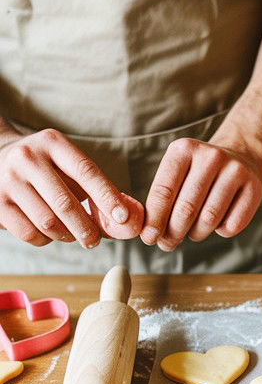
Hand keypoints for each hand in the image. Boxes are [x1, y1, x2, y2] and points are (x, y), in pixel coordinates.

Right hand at [0, 127, 142, 247]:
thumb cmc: (46, 168)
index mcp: (53, 143)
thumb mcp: (68, 166)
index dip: (107, 198)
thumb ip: (97, 189)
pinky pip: (29, 233)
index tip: (124, 218)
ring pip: (47, 222)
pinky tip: (49, 232)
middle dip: (87, 228)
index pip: (86, 172)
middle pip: (65, 203)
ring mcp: (8, 180)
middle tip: (95, 240)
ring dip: (66, 235)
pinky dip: (45, 239)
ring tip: (71, 233)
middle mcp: (28, 158)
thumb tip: (128, 220)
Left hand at [140, 135, 261, 250]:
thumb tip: (151, 235)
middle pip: (186, 209)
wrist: (240, 158)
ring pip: (209, 219)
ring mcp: (235, 170)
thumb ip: (161, 201)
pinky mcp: (254, 187)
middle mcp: (211, 156)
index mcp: (184, 149)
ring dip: (196, 234)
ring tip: (193, 231)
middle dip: (173, 233)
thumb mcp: (176, 175)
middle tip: (168, 243)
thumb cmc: (198, 175)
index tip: (149, 238)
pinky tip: (217, 223)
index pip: (163, 192)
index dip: (154, 220)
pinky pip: (232, 225)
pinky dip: (220, 231)